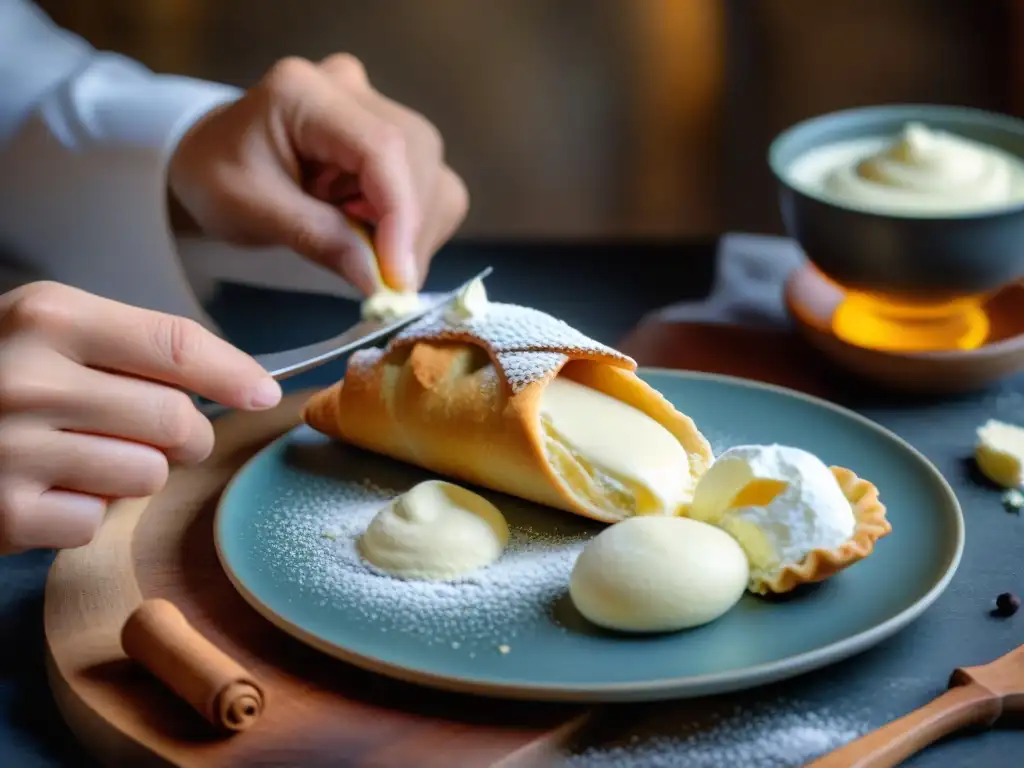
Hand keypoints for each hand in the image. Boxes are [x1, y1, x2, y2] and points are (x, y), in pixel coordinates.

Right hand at [0, 282, 281, 553]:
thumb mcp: (51, 331)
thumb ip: (137, 348)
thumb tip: (245, 383)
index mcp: (50, 317)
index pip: (176, 344)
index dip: (234, 373)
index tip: (264, 394)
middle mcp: (29, 378)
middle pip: (176, 419)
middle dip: (186, 434)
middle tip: (157, 433)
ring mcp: (13, 448)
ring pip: (149, 475)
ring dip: (134, 474)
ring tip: (83, 455)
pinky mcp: (4, 513)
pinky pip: (99, 521)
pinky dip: (86, 512)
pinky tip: (46, 488)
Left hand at [168, 54, 468, 294]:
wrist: (215, 159)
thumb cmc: (219, 178)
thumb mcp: (250, 211)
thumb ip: (316, 239)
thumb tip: (378, 282)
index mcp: (305, 92)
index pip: (382, 148)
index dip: (400, 215)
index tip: (400, 277)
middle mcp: (353, 90)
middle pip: (417, 162)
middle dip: (408, 233)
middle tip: (380, 282)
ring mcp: (381, 110)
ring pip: (434, 179)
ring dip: (412, 234)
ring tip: (364, 253)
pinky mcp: (397, 138)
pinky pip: (431, 188)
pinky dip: (412, 229)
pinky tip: (373, 237)